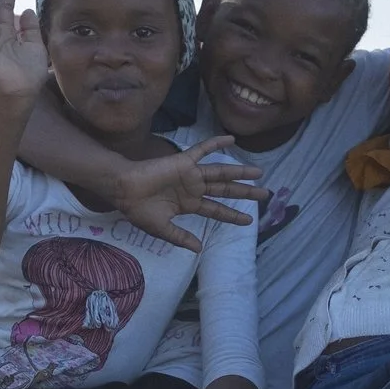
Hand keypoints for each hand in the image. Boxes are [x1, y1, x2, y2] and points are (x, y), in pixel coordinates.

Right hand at [115, 135, 266, 253]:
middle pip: (225, 190)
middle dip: (245, 193)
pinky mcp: (183, 162)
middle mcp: (194, 189)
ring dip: (240, 172)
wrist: (123, 190)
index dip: (232, 215)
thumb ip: (181, 238)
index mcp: (189, 205)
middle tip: (266, 195)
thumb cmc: (139, 210)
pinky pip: (202, 150)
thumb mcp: (162, 229)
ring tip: (260, 173)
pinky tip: (232, 140)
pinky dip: (216, 144)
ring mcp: (190, 174)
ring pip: (221, 172)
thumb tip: (200, 248)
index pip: (216, 210)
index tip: (248, 221)